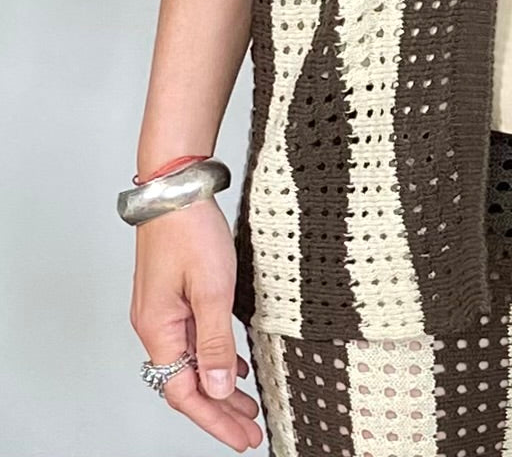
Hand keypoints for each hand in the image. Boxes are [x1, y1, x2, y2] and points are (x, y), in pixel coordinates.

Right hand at [129, 196, 262, 450]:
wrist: (176, 187)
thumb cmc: (191, 229)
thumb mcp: (213, 288)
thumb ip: (215, 341)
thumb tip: (216, 388)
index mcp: (159, 328)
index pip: (184, 392)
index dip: (214, 419)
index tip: (242, 437)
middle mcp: (155, 325)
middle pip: (186, 382)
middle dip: (219, 411)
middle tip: (249, 430)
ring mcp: (163, 310)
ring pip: (192, 361)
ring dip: (218, 385)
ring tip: (247, 405)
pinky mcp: (174, 294)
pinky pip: (193, 338)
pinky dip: (215, 356)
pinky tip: (233, 365)